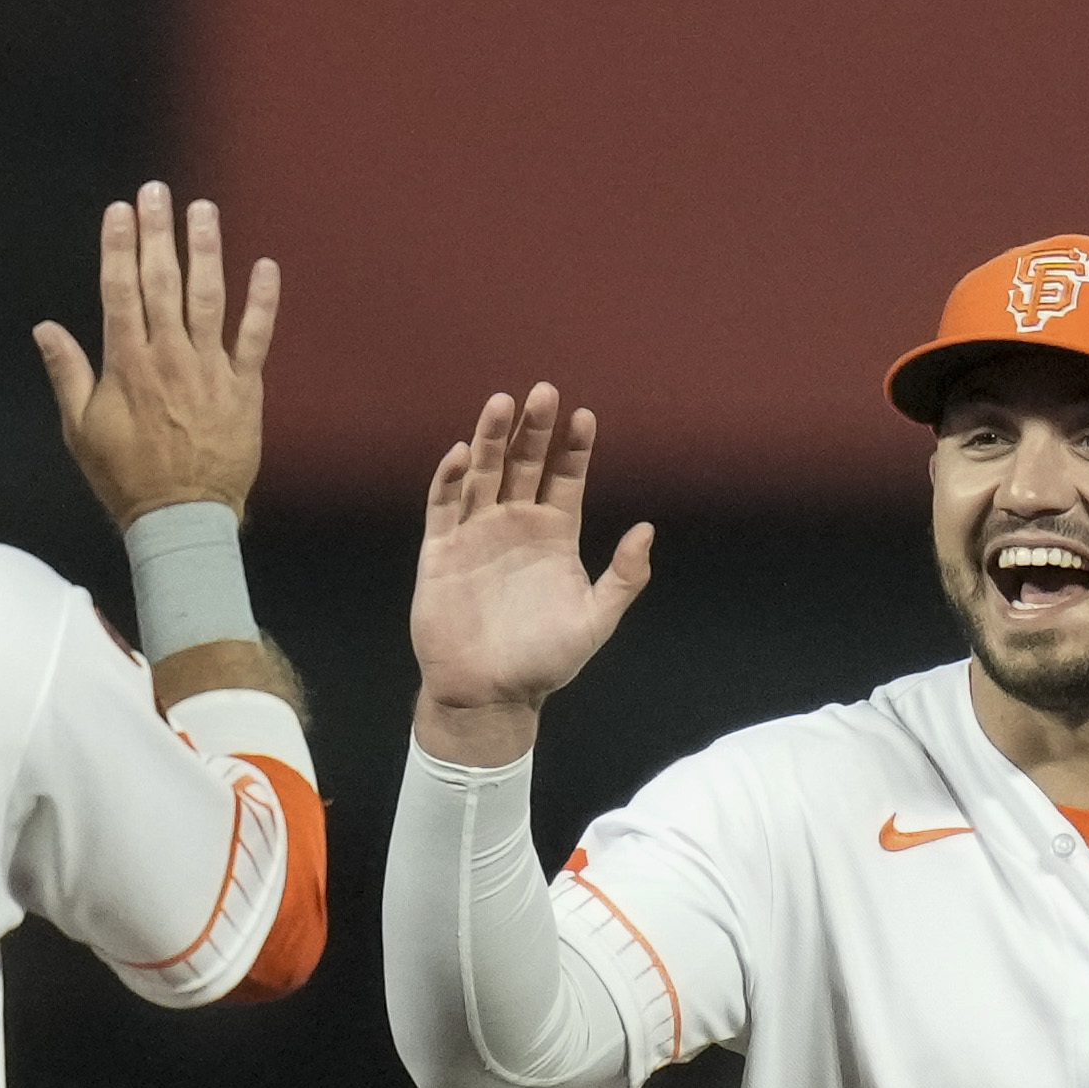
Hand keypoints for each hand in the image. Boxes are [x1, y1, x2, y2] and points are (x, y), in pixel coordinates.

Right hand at [33, 180, 271, 525]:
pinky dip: (262, 302)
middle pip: (162, 282)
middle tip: (157, 192)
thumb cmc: (126, 476)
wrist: (181, 518)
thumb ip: (67, 373)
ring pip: (209, 299)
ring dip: (207, 251)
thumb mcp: (81, 429)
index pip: (120, 291)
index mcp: (127, 365)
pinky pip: (256, 337)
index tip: (120, 211)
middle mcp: (169, 358)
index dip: (119, 246)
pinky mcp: (243, 387)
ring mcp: (210, 370)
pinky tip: (265, 266)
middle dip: (158, 233)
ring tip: (204, 211)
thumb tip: (45, 328)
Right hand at [411, 387, 656, 767]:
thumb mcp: (596, 621)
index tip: (584, 417)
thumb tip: (648, 530)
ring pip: (483, 473)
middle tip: (544, 392)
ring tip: (503, 403)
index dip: (573, 448)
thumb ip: (624, 577)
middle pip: (525, 464)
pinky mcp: (440, 551)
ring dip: (491, 439)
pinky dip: (449, 478)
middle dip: (534, 429)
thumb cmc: (545, 662)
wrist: (490, 695)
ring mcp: (475, 534)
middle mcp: (515, 525)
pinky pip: (443, 506)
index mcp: (554, 535)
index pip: (565, 477)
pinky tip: (461, 453)